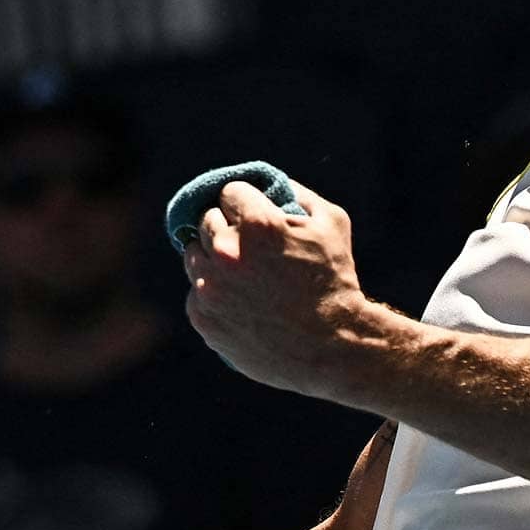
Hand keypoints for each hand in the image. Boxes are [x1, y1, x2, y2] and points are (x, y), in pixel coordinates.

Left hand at [183, 179, 371, 398]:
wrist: (330, 347)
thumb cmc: (334, 280)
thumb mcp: (331, 222)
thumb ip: (297, 193)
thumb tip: (270, 183)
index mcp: (257, 224)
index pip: (229, 192)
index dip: (247, 202)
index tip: (257, 215)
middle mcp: (226, 252)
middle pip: (207, 220)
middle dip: (228, 227)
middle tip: (251, 245)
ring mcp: (210, 287)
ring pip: (195, 255)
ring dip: (214, 257)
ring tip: (243, 272)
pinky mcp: (203, 317)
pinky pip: (197, 291)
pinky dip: (214, 292)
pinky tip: (241, 301)